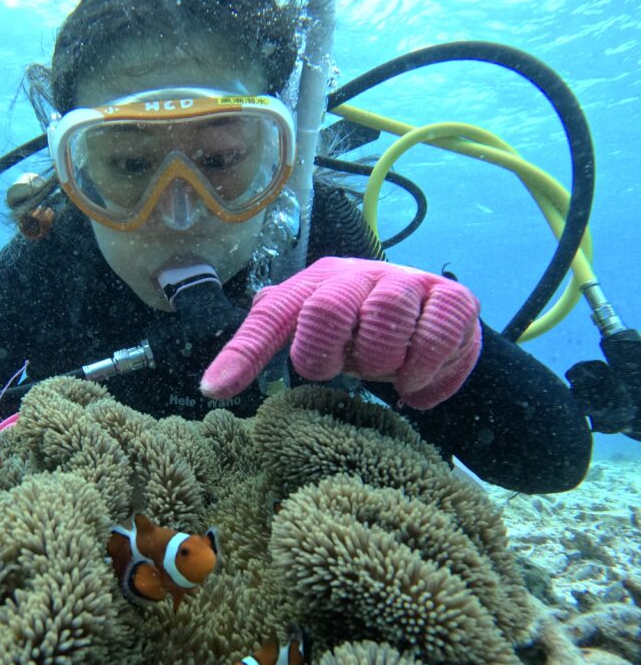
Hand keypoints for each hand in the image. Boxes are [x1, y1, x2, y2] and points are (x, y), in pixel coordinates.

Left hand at [200, 257, 481, 409]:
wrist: (432, 321)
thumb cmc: (359, 331)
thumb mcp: (310, 334)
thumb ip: (264, 346)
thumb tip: (212, 384)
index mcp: (317, 283)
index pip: (273, 314)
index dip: (243, 353)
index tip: (214, 391)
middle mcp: (359, 274)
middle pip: (328, 309)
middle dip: (334, 355)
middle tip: (351, 371)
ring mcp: (408, 282)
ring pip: (386, 319)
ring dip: (384, 363)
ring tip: (388, 373)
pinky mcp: (452, 300)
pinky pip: (436, 336)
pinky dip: (425, 373)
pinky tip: (416, 383)